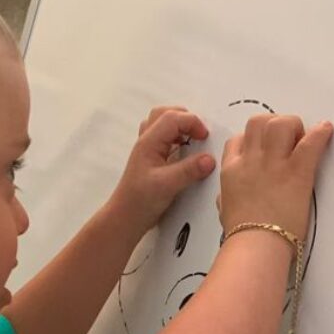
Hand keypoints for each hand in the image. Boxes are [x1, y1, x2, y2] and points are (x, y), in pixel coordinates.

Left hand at [109, 106, 215, 233]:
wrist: (125, 218)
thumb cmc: (139, 202)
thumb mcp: (167, 185)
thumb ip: (189, 170)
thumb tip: (209, 159)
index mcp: (149, 142)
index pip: (173, 118)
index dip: (192, 122)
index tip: (205, 137)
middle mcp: (147, 142)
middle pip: (165, 114)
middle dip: (186, 118)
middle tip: (199, 134)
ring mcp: (148, 151)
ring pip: (163, 125)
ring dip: (180, 127)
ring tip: (193, 140)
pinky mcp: (151, 161)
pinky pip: (164, 139)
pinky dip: (177, 139)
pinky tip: (185, 154)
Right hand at [218, 115, 333, 241]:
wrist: (255, 245)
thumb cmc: (241, 235)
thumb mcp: (225, 210)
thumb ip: (226, 197)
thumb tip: (228, 197)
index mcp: (232, 170)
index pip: (238, 139)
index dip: (254, 139)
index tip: (266, 149)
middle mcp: (250, 160)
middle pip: (259, 122)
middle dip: (274, 125)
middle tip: (287, 140)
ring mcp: (273, 164)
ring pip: (280, 123)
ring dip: (294, 126)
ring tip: (303, 138)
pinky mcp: (297, 172)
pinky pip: (310, 142)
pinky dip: (321, 133)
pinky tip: (326, 130)